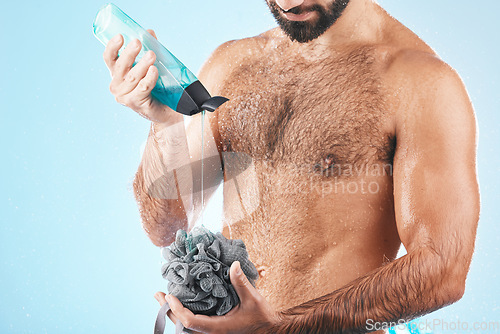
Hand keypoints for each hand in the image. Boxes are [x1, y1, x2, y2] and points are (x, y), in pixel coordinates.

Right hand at [103, 29, 176, 123]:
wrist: (165, 110)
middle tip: (138, 42)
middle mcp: (116, 85)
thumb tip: (149, 32)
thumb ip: (150, 49)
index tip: (120, 36)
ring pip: (132, 77)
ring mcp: (124, 96)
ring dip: (142, 65)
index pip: (109, 58)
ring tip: (152, 55)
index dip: (112, 47)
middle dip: (129, 53)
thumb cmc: (157, 87)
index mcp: (117, 73)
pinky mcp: (135, 103)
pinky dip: (149, 78)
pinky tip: (154, 71)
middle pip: (120, 66)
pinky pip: (142, 88)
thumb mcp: (151, 66)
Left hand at [154, 261, 280, 333]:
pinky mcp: (215, 328)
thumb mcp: (253, 298)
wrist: (270, 329)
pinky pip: (194, 323)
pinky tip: (182, 302)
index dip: (177, 309)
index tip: (169, 296)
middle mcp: (212, 332)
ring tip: (164, 298)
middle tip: (158, 294)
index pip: (190, 322)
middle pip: (182, 326)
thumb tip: (233, 264)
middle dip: (168, 310)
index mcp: (218, 328)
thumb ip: (241, 282)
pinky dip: (185, 313)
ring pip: (187, 326)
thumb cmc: (261, 317)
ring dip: (174, 312)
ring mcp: (212, 332)